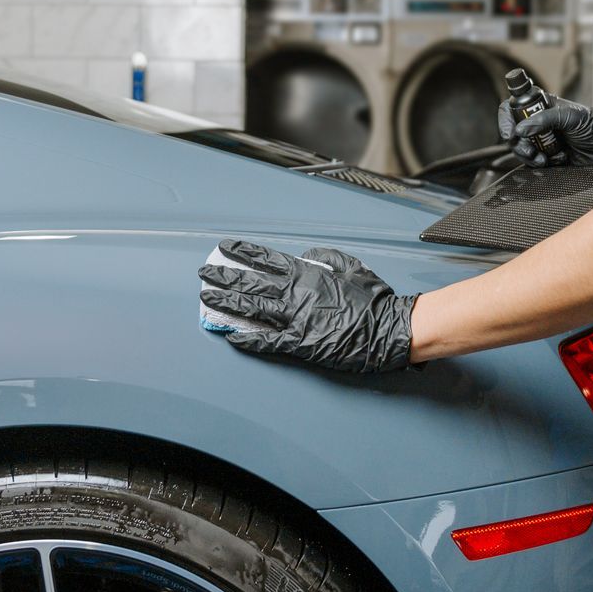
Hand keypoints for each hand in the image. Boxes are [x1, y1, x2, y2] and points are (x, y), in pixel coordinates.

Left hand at [198, 240, 416, 372]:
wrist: (388, 328)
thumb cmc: (374, 299)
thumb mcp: (350, 265)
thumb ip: (325, 257)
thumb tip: (308, 255)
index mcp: (307, 273)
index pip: (265, 259)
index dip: (243, 253)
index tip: (225, 248)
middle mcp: (295, 293)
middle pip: (250, 282)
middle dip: (224, 276)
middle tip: (205, 273)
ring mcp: (294, 318)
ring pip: (250, 308)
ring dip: (226, 303)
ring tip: (206, 299)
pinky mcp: (298, 343)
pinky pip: (265, 340)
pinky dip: (246, 338)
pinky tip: (229, 335)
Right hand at [495, 95, 592, 166]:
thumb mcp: (569, 116)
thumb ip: (543, 120)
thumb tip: (520, 129)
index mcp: (541, 107)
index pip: (512, 108)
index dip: (505, 120)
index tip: (511, 134)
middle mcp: (539, 123)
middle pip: (514, 133)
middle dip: (519, 145)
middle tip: (531, 150)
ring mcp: (543, 140)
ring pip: (522, 150)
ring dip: (531, 156)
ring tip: (547, 158)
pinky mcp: (549, 156)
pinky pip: (534, 163)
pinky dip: (542, 164)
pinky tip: (558, 159)